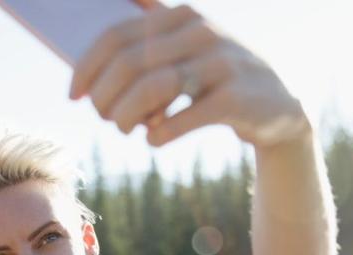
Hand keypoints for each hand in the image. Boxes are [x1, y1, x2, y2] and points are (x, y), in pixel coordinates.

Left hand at [70, 4, 309, 147]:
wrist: (278, 106)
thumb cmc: (214, 80)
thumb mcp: (184, 49)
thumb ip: (145, 40)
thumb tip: (90, 53)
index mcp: (180, 15)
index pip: (117, 35)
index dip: (87, 67)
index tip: (73, 95)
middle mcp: (201, 31)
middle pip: (130, 63)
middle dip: (106, 96)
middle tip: (105, 118)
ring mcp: (222, 63)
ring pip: (153, 88)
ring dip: (128, 116)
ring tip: (126, 129)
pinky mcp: (236, 98)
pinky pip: (184, 117)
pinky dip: (160, 133)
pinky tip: (154, 140)